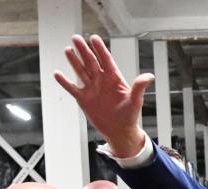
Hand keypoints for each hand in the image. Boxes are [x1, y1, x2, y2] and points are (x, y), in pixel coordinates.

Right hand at [54, 34, 154, 157]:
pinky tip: (57, 73)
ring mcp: (91, 89)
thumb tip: (150, 76)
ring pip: (81, 71)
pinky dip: (64, 82)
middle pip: (91, 62)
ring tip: (67, 49)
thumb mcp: (135, 101)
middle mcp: (101, 80)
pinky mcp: (83, 99)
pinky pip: (72, 88)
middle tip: (76, 37)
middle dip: (84, 50)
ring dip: (74, 61)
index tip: (94, 38)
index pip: (106, 60)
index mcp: (114, 78)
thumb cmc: (130, 116)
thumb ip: (139, 87)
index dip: (100, 49)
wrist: (119, 131)